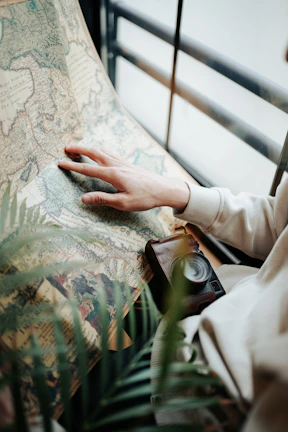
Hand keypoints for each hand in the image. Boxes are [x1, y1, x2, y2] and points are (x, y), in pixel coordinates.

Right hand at [58, 145, 189, 211]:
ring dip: (87, 148)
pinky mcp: (127, 164)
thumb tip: (83, 198)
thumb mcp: (123, 203)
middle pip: (93, 152)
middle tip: (65, 148)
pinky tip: (98, 153)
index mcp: (113, 174)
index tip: (60, 163)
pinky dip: (99, 150)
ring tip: (77, 148)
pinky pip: (109, 153)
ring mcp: (122, 163)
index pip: (88, 169)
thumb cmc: (145, 198)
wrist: (164, 189)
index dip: (72, 166)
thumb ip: (102, 199)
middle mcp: (116, 165)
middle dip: (78, 149)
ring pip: (101, 151)